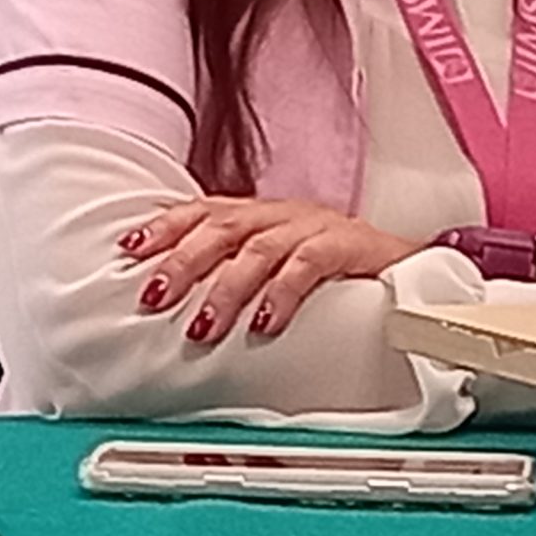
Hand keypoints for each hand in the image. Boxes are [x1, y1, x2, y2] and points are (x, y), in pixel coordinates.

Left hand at [121, 197, 422, 345]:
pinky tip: (265, 322)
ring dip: (225, 289)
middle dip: (181, 262)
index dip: (163, 226)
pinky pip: (309, 265)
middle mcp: (279, 214)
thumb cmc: (331, 270)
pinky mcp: (347, 246)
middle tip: (153, 296)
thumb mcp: (274, 265)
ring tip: (203, 325)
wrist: (407, 267)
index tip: (128, 248)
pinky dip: (281, 294)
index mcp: (257, 215)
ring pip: (258, 250)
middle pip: (220, 229)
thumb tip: (175, 304)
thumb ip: (231, 273)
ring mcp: (313, 226)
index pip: (201, 211)